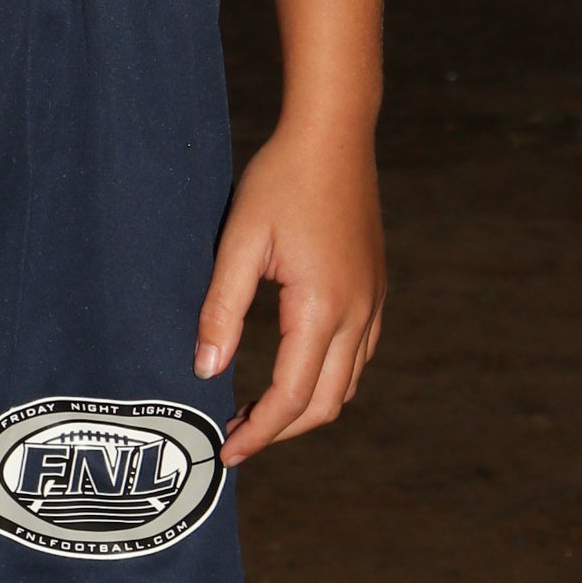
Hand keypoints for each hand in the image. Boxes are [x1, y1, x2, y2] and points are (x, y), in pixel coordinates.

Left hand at [193, 119, 385, 464]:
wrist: (334, 132)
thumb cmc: (282, 178)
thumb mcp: (240, 239)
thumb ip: (222, 307)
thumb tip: (205, 370)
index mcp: (321, 308)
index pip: (291, 397)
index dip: (258, 432)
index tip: (225, 451)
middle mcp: (358, 314)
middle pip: (325, 404)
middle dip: (281, 430)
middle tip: (237, 434)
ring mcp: (373, 301)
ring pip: (347, 383)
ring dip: (306, 407)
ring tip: (260, 408)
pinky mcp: (375, 287)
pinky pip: (359, 354)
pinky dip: (328, 377)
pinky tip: (296, 366)